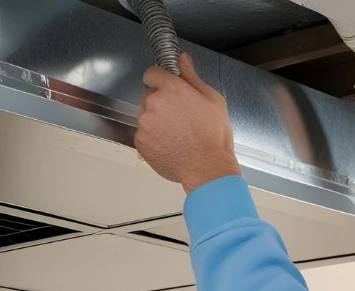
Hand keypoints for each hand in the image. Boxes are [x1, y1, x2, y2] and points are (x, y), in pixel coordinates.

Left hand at [136, 53, 241, 193]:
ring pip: (146, 116)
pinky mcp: (140, 141)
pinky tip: (171, 144)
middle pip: (149, 96)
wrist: (208, 168)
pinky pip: (143, 134)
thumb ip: (193, 77)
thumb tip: (183, 59)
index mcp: (172, 89)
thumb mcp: (213, 100)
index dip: (161, 82)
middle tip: (180, 119)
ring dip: (157, 122)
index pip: (152, 74)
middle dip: (161, 104)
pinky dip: (153, 139)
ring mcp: (145, 123)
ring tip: (177, 134)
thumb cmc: (214, 136)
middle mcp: (154, 103)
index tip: (168, 91)